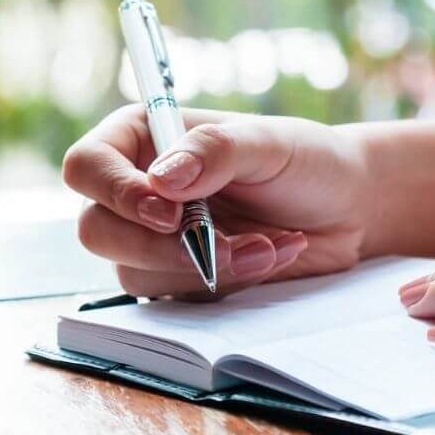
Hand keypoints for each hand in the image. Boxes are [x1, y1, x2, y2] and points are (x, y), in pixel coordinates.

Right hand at [63, 106, 370, 298]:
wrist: (346, 208)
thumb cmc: (305, 160)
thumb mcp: (268, 142)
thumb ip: (216, 150)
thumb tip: (161, 179)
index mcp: (142, 140)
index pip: (88, 166)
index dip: (115, 192)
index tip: (167, 211)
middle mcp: (138, 191)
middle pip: (97, 230)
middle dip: (161, 246)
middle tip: (220, 243)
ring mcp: (155, 239)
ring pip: (136, 272)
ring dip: (206, 266)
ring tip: (268, 244)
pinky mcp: (183, 277)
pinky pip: (180, 295)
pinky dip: (228, 281)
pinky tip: (272, 256)